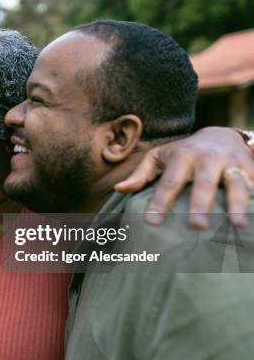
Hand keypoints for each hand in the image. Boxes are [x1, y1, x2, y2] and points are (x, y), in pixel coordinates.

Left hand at [115, 127, 253, 227]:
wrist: (221, 134)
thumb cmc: (183, 152)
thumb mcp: (159, 157)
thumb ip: (140, 174)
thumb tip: (119, 189)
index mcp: (182, 156)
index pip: (168, 182)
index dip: (160, 202)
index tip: (152, 222)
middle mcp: (208, 158)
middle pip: (204, 182)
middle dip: (201, 203)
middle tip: (197, 226)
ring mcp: (232, 162)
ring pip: (236, 182)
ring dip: (238, 203)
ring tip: (239, 225)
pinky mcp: (251, 167)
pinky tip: (253, 219)